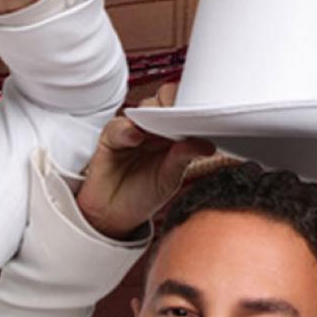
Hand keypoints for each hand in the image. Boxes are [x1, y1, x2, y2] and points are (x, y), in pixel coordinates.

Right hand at [75, 83, 211, 239]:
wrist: (112, 214)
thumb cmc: (142, 195)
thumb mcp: (169, 179)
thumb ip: (184, 158)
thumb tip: (206, 145)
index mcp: (172, 136)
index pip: (182, 109)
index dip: (189, 105)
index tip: (199, 111)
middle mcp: (153, 129)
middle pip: (163, 101)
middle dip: (173, 104)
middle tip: (182, 115)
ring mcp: (132, 130)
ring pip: (142, 109)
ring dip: (152, 113)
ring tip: (161, 127)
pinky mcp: (110, 138)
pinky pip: (118, 126)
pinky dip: (127, 130)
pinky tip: (136, 137)